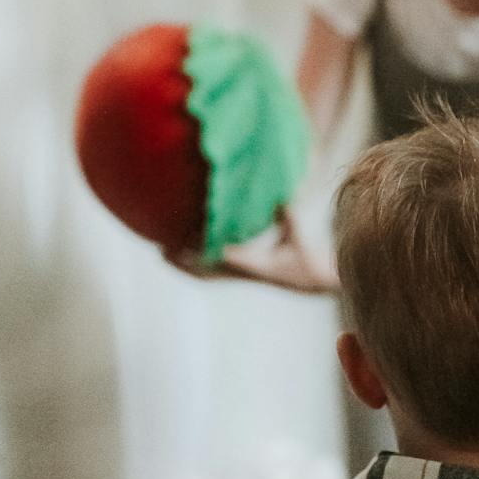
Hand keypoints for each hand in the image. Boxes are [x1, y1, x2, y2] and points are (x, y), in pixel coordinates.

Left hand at [163, 209, 339, 293]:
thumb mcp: (300, 238)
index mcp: (257, 267)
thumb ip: (289, 217)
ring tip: (163, 254)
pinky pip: (214, 272)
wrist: (317, 284)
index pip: (225, 260)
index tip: (184, 245)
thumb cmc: (310, 261)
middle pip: (206, 272)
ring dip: (185, 267)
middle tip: (160, 251)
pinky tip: (185, 257)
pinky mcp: (245, 275)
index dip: (204, 253)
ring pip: (206, 275)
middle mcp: (245, 274)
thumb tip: (281, 194)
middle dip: (183, 263)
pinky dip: (197, 266)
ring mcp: (243, 277)